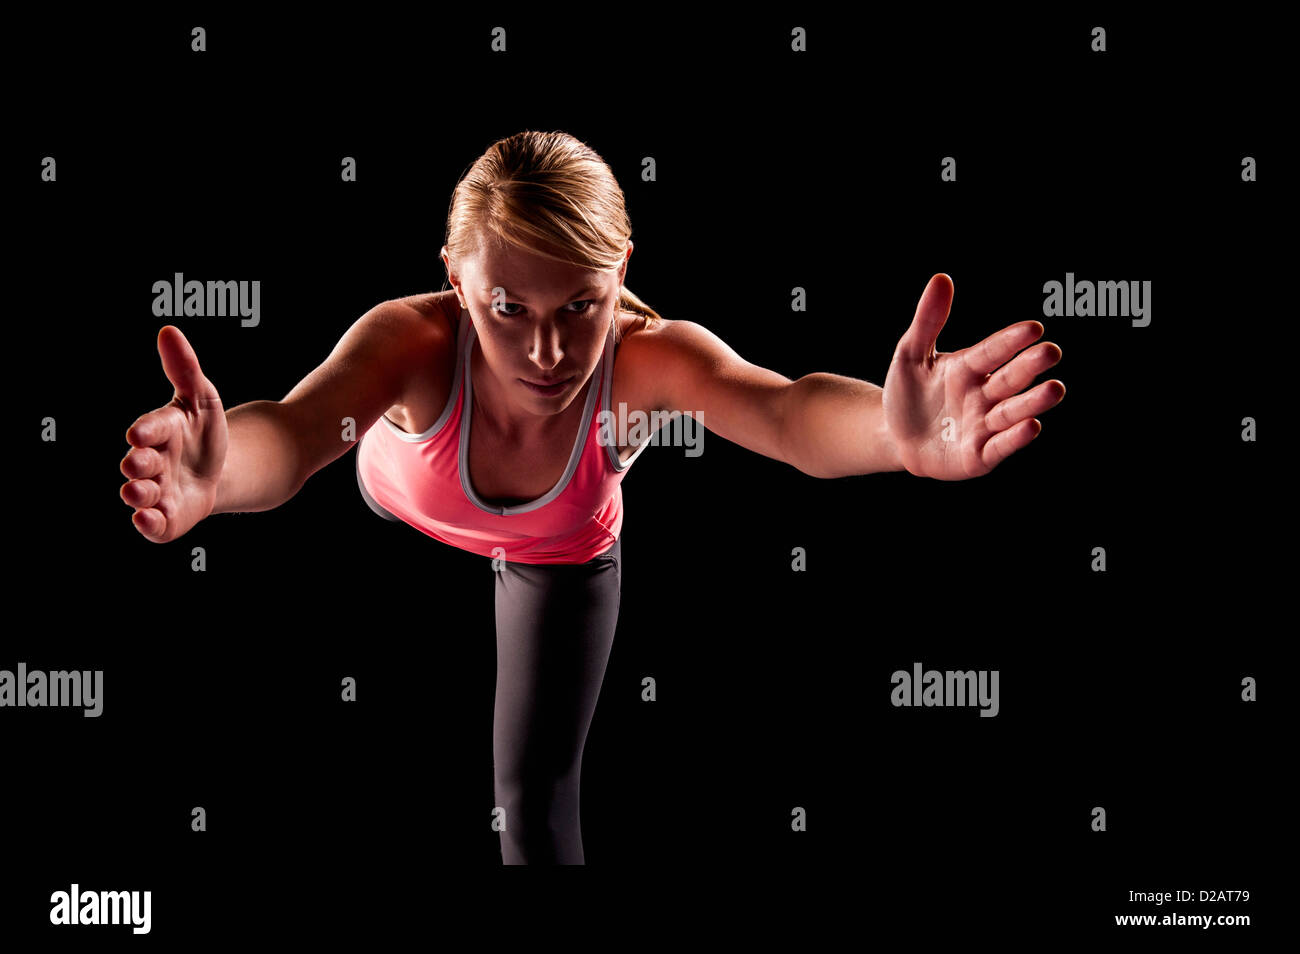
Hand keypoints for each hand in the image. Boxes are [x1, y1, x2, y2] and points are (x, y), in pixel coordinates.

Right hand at [120, 326, 228, 541]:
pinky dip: (149, 524)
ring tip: (138, 493)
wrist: (220, 469)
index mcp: (158, 432)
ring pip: (141, 495)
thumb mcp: (202, 398)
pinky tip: (148, 520)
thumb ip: (184, 368)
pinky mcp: (167, 518)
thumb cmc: (203, 431)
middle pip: (139, 464)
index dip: (145, 431)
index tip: (139, 434)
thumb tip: (168, 330)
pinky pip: (154, 525)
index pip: (149, 429)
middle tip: (138, 463)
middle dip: (137, 463)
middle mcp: (151, 463)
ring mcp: (157, 491)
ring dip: (137, 494)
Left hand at [882, 274, 1064, 479]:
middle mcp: (983, 395)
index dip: (1010, 341)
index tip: (1033, 328)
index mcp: (969, 368)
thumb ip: (927, 321)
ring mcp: (983, 426)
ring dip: (1033, 402)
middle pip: (1010, 380)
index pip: (993, 351)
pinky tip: (1032, 425)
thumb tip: (941, 278)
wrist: (893, 436)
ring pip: (1012, 412)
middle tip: (1051, 352)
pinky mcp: (978, 456)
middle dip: (1030, 367)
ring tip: (1054, 389)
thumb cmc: (907, 393)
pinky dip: (1015, 438)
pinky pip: (999, 446)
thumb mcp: (910, 354)